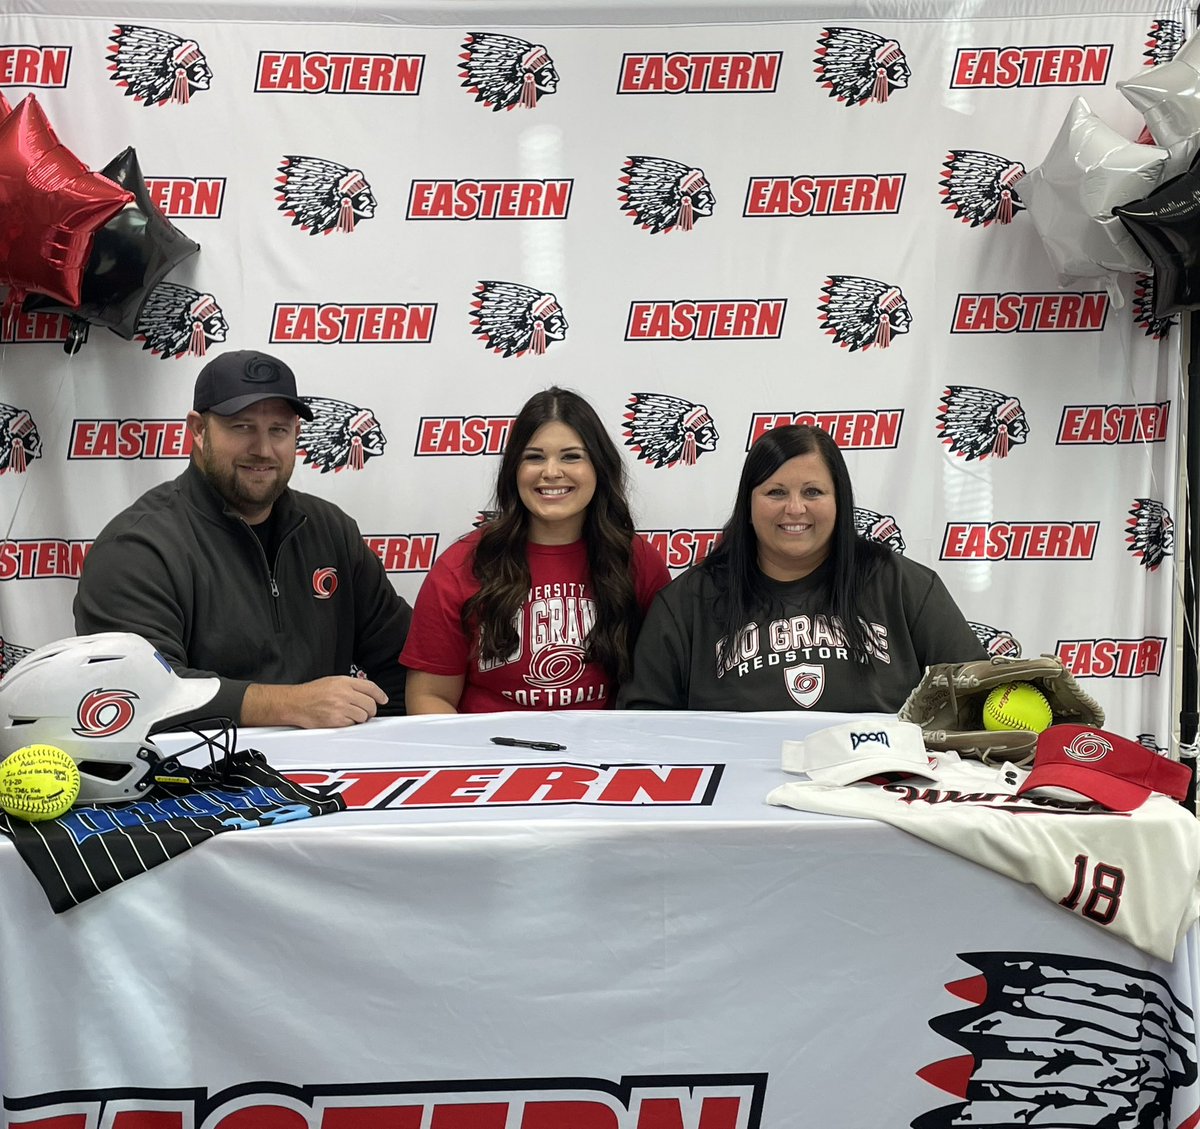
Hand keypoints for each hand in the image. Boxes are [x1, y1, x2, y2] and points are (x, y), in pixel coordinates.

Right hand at [242, 677, 388, 727]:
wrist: (295, 703)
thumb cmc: (311, 693)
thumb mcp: (332, 681)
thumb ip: (350, 685)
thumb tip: (367, 692)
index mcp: (344, 682)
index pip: (370, 687)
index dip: (380, 694)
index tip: (383, 699)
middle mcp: (344, 693)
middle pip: (370, 704)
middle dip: (370, 709)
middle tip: (365, 711)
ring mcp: (341, 707)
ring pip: (363, 716)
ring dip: (360, 718)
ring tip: (351, 716)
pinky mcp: (336, 720)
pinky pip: (352, 724)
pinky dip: (350, 724)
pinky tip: (343, 720)